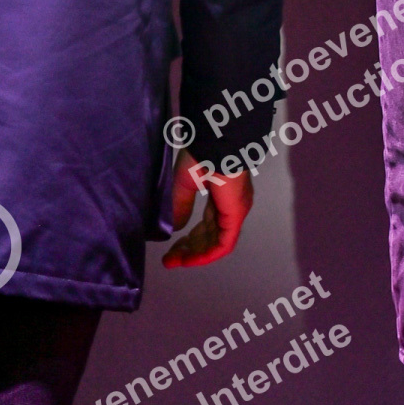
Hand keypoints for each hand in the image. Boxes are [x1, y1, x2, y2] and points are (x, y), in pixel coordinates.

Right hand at [163, 150, 252, 267]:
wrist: (216, 142)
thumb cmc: (202, 155)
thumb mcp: (184, 182)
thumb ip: (180, 205)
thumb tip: (175, 228)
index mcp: (221, 195)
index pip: (206, 224)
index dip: (188, 239)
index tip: (169, 249)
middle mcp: (230, 205)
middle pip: (209, 236)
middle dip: (188, 250)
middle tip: (168, 259)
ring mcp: (235, 211)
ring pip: (215, 243)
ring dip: (194, 256)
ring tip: (172, 262)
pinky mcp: (235, 216)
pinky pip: (223, 245)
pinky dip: (205, 256)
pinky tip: (187, 260)